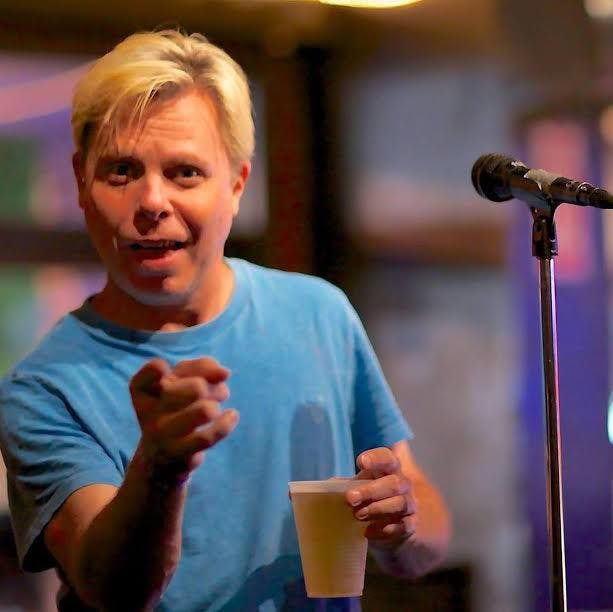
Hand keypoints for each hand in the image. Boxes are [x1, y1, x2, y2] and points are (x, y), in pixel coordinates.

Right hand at [129, 357, 238, 479]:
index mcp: (145, 392)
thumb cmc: (174, 409)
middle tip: (210, 393)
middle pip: (197, 388)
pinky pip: (207, 437)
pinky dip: (226, 423)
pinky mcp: (178, 453)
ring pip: (205, 412)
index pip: (147, 376)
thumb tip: (224, 373)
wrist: (161, 457)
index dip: (154, 370)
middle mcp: (149, 413)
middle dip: (212, 389)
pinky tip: (231, 416)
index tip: (164, 369)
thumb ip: (200, 367)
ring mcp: (162, 434)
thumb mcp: (181, 382)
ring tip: (214, 408)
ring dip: (217, 407)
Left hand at [345, 447, 416, 548]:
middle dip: (371, 491)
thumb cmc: (371, 498)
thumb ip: (347, 485)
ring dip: (377, 509)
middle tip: (350, 498)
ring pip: (400, 503)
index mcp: (389, 469)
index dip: (376, 458)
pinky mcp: (410, 525)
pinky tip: (368, 531)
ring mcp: (409, 504)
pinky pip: (402, 526)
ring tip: (358, 515)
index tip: (360, 463)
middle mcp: (403, 484)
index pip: (387, 457)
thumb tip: (328, 487)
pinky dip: (384, 529)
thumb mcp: (360, 487)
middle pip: (394, 483)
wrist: (390, 525)